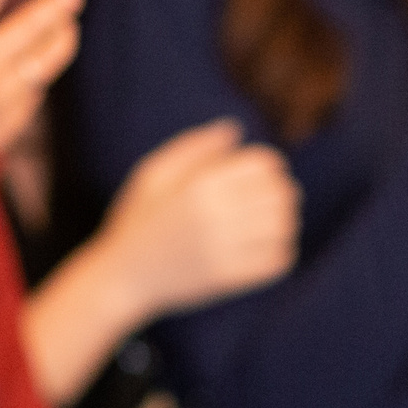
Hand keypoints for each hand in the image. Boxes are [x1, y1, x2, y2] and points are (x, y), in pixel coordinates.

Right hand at [92, 120, 300, 320]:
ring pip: (283, 227)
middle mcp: (214, 215)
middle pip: (279, 194)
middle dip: (282, 191)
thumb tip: (234, 129)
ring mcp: (222, 249)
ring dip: (284, 221)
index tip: (265, 172)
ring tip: (271, 222)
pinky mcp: (228, 278)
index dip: (271, 164)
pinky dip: (281, 251)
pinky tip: (268, 247)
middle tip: (273, 197)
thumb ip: (194, 147)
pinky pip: (277, 261)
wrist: (122, 277)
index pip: (263, 164)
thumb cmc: (137, 220)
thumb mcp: (153, 173)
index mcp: (198, 185)